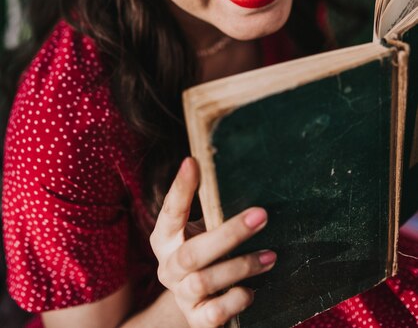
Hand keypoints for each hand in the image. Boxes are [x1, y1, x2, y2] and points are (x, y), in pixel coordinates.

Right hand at [150, 157, 276, 327]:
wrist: (196, 305)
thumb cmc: (204, 255)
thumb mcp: (201, 230)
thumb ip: (210, 209)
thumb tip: (227, 169)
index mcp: (166, 238)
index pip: (170, 211)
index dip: (181, 188)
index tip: (193, 161)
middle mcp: (168, 266)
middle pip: (192, 253)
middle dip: (229, 233)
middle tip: (261, 215)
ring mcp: (181, 295)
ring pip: (204, 281)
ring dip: (241, 266)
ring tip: (270, 256)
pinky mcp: (197, 319)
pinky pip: (214, 314)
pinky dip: (235, 300)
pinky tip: (252, 290)